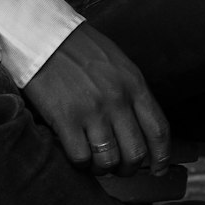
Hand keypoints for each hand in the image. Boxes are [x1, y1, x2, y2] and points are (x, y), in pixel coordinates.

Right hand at [22, 23, 170, 176]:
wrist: (43, 35)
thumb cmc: (79, 48)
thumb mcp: (117, 63)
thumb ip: (132, 92)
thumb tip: (141, 127)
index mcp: (134, 83)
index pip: (158, 130)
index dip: (161, 157)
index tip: (158, 169)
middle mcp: (117, 99)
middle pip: (135, 152)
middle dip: (129, 168)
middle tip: (119, 167)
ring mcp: (91, 110)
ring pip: (108, 160)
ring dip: (103, 168)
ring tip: (95, 161)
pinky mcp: (65, 119)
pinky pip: (81, 157)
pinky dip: (81, 163)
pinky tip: (76, 153)